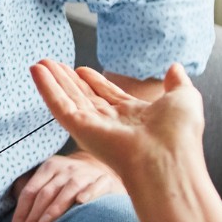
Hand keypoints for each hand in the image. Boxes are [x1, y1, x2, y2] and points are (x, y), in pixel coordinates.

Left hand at [7, 151, 124, 221]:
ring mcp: (86, 173)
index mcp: (49, 168)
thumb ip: (33, 199)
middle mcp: (66, 168)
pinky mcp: (105, 180)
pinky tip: (81, 202)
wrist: (102, 171)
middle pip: (45, 194)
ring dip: (55, 207)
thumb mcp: (50, 184)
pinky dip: (88, 193)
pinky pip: (96, 186)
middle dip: (33, 218)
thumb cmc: (68, 186)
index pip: (30, 192)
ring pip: (68, 190)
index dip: (21, 214)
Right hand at [29, 61, 205, 183]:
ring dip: (52, 80)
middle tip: (51, 63)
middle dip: (67, 80)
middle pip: (83, 96)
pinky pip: (59, 105)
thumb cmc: (180, 136)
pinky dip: (46, 88)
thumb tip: (175, 67)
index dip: (93, 81)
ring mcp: (93, 127)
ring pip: (68, 99)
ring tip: (39, 62)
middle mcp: (110, 123)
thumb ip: (177, 82)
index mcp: (133, 117)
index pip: (107, 96)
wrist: (168, 159)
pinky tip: (37, 71)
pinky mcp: (80, 129)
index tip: (81, 69)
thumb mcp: (184, 98)